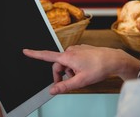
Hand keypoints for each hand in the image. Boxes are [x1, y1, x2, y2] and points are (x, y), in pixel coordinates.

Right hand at [23, 44, 139, 94]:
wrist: (113, 59)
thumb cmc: (98, 68)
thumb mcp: (80, 81)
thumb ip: (64, 86)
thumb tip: (53, 90)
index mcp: (67, 57)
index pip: (46, 55)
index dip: (34, 54)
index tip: (26, 51)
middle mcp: (70, 51)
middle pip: (58, 65)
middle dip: (61, 75)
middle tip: (68, 84)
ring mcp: (77, 49)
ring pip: (67, 63)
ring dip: (70, 71)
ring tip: (81, 76)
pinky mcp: (82, 49)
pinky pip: (74, 59)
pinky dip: (75, 66)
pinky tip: (85, 70)